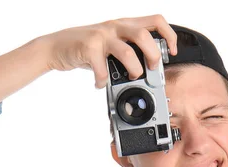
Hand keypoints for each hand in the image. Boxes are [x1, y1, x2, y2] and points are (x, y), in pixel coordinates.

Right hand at [42, 14, 177, 88]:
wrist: (55, 46)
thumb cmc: (84, 47)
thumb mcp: (110, 44)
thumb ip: (126, 51)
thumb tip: (145, 70)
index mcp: (124, 24)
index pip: (155, 20)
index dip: (169, 35)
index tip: (172, 52)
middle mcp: (115, 27)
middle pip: (144, 35)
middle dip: (153, 55)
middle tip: (151, 69)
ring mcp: (101, 37)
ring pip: (127, 50)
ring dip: (134, 68)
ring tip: (131, 77)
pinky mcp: (87, 48)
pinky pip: (102, 67)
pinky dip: (103, 80)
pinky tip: (100, 84)